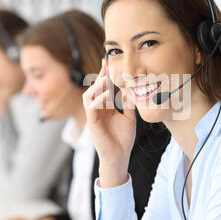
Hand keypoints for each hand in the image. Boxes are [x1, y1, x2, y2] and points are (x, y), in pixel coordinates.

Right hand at [82, 58, 135, 187]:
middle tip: (106, 63)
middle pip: (95, 89)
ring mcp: (94, 116)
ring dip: (97, 86)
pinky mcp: (92, 123)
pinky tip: (107, 95)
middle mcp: (98, 110)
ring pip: (89, 96)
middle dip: (100, 75)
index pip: (104, 88)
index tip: (109, 62)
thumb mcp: (129, 117)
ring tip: (105, 78)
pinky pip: (91, 107)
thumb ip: (128, 104)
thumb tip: (131, 89)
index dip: (106, 75)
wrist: (120, 156)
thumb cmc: (123, 139)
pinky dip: (98, 100)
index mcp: (106, 108)